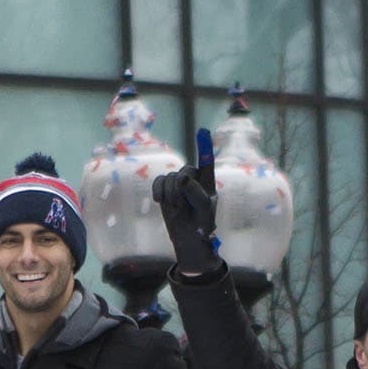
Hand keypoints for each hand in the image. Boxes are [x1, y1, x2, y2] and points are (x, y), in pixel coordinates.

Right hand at [152, 127, 222, 276]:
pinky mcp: (166, 188)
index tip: (203, 131)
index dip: (204, 147)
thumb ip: (196, 192)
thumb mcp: (204, 210)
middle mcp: (194, 179)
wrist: (188, 237)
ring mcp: (179, 183)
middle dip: (182, 188)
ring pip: (171, 177)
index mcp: (208, 182)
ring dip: (172, 194)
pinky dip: (159, 190)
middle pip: (186, 171)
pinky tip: (160, 201)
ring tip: (177, 209)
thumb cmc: (202, 224)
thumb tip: (182, 177)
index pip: (206, 162)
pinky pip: (159, 180)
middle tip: (184, 206)